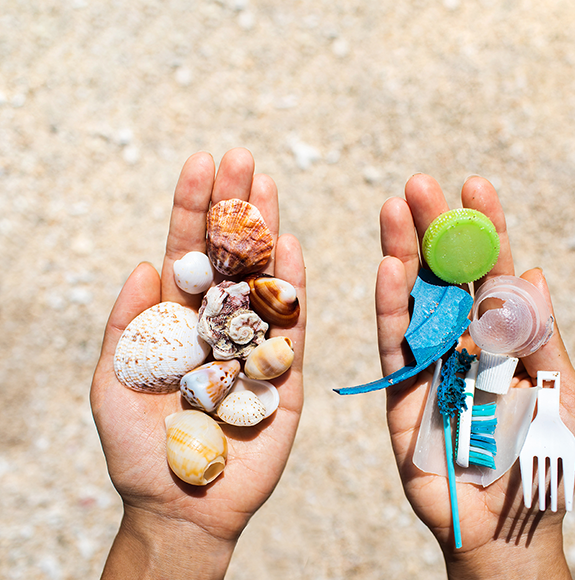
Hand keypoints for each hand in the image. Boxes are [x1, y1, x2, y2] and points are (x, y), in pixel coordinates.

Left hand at [91, 149, 305, 579]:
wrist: (184, 504)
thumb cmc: (140, 448)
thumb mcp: (112, 381)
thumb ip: (128, 323)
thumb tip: (143, 264)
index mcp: (176, 319)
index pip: (185, 252)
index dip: (193, 208)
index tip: (201, 162)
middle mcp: (217, 322)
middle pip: (228, 255)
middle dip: (234, 206)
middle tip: (242, 157)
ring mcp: (253, 343)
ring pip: (262, 278)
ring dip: (267, 232)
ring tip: (270, 184)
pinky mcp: (284, 373)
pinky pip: (290, 325)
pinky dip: (291, 287)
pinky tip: (291, 247)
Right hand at [376, 174, 574, 578]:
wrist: (503, 524)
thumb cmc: (538, 459)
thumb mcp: (558, 393)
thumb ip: (542, 335)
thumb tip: (537, 273)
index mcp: (504, 335)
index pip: (493, 272)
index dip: (485, 230)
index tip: (476, 185)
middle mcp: (463, 340)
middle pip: (445, 276)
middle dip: (433, 229)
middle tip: (419, 185)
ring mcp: (429, 363)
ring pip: (414, 300)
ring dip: (402, 254)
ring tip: (393, 210)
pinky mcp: (400, 392)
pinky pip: (394, 345)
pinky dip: (390, 308)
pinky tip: (388, 269)